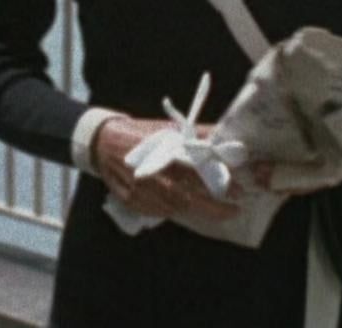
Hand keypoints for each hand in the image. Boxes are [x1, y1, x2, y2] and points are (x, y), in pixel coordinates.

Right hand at [93, 117, 238, 221]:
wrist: (102, 141)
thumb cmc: (139, 134)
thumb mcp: (166, 129)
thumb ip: (196, 134)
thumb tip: (224, 136)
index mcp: (161, 154)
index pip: (196, 172)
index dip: (219, 183)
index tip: (239, 191)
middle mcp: (150, 175)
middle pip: (187, 197)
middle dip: (213, 207)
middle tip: (234, 211)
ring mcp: (138, 191)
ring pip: (172, 208)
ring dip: (195, 210)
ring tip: (214, 209)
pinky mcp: (130, 201)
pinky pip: (157, 211)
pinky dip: (172, 210)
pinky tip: (183, 207)